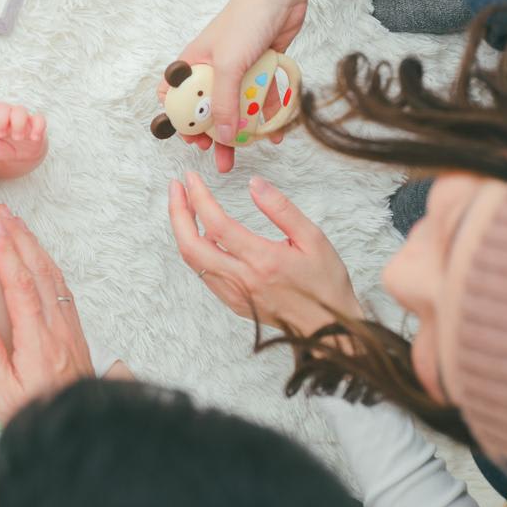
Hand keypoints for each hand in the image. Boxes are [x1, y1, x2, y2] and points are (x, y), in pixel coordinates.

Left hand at [0, 103, 47, 164]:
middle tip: (2, 135)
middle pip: (2, 107)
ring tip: (17, 138)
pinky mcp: (35, 124)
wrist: (21, 153)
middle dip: (0, 122)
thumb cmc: (3, 146)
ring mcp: (22, 118)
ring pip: (20, 110)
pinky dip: (38, 127)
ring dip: (18, 123)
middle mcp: (6, 115)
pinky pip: (39, 119)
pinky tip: (33, 138)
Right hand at [0, 206, 94, 423]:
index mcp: (37, 341)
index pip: (20, 287)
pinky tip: (39, 257)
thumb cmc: (37, 414)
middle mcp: (56, 328)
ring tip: (17, 225)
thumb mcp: (5, 395)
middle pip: (38, 272)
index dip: (7, 253)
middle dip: (20, 238)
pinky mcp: (73, 330)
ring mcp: (68, 327)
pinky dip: (48, 265)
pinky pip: (61, 288)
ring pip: (52, 276)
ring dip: (35, 247)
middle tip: (2, 213)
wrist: (79, 426)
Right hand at [159, 0, 306, 172]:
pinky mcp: (260, 71)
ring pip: (236, 108)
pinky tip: (275, 132)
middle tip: (221, 159)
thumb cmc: (245, 21)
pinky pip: (260, 99)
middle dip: (214, 137)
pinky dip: (267, 116)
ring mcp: (237, 71)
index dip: (181, 122)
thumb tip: (223, 137)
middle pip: (208, 110)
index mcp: (192, 65)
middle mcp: (212, 70)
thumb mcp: (228, 66)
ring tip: (249, 153)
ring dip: (243, 132)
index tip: (193, 141)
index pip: (176, 99)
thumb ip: (223, 104)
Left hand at [168, 172, 360, 334]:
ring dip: (182, 230)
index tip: (191, 177)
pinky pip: (204, 274)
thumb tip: (254, 184)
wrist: (329, 328)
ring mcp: (234, 294)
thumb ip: (282, 209)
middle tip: (176, 187)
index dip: (198, 198)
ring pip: (193, 262)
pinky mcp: (234, 303)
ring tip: (185, 205)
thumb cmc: (325, 284)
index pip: (217, 225)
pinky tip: (203, 233)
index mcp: (262, 260)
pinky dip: (196, 249)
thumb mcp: (313, 238)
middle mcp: (242, 279)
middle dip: (177, 213)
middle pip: (191, 246)